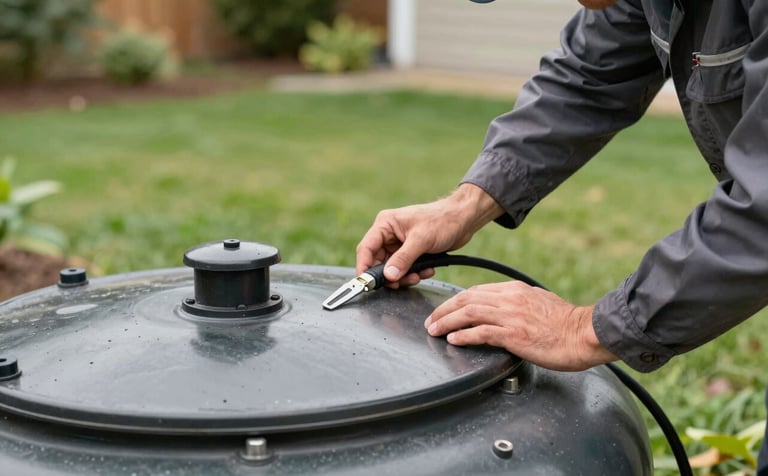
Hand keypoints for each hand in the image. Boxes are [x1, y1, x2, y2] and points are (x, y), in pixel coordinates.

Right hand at [356, 183, 502, 287]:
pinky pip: (405, 269)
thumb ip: (404, 259)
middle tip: (401, 283)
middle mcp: (389, 234)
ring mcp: (399, 244)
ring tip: (419, 275)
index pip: (366, 248)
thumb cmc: (443, 220)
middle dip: (390, 275)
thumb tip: (388, 276)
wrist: (463, 219)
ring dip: (405, 276)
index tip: (366, 283)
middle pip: (378, 262)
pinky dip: (414, 273)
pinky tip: (427, 270)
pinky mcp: (410, 252)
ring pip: (392, 269)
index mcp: (386, 224)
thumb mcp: (421, 240)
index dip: (364, 267)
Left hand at [424, 281, 617, 370]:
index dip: (456, 301)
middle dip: (444, 310)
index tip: (445, 310)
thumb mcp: (539, 303)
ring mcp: (511, 316)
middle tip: (431, 321)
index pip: (476, 291)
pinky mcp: (514, 334)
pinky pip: (481, 332)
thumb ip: (519, 304)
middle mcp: (509, 299)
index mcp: (515, 290)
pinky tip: (453, 339)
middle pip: (466, 299)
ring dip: (447, 322)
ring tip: (434, 330)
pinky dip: (464, 335)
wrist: (585, 333)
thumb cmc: (566, 324)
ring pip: (469, 313)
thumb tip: (505, 312)